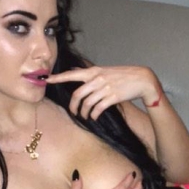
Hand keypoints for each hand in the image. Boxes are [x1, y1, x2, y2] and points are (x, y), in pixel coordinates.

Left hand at [46, 65, 161, 119]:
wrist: (141, 79)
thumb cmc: (123, 76)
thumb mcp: (106, 71)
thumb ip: (92, 75)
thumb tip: (76, 74)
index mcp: (94, 71)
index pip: (71, 74)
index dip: (58, 78)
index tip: (47, 80)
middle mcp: (97, 79)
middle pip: (77, 94)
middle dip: (73, 106)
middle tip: (73, 112)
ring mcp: (105, 88)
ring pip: (87, 103)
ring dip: (84, 112)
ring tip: (85, 116)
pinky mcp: (112, 97)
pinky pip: (97, 109)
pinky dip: (93, 115)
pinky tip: (94, 117)